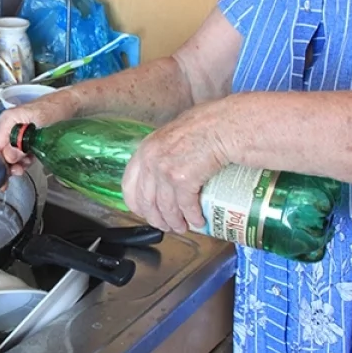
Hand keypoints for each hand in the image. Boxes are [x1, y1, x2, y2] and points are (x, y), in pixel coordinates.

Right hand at [0, 90, 79, 175]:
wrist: (70, 104)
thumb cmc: (56, 109)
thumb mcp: (39, 127)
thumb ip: (22, 143)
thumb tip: (8, 157)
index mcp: (8, 120)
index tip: (1, 177)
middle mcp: (8, 126)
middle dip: (2, 166)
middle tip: (9, 179)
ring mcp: (15, 131)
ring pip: (6, 153)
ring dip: (12, 164)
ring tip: (22, 169)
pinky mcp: (24, 137)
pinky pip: (16, 152)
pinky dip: (21, 160)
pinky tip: (28, 162)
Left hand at [121, 105, 227, 232]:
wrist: (223, 125)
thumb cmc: (205, 126)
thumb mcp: (172, 136)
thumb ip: (163, 152)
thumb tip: (163, 171)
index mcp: (145, 150)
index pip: (128, 186)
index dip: (136, 205)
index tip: (145, 212)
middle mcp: (150, 160)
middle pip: (146, 201)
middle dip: (157, 219)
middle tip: (166, 226)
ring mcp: (165, 170)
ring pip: (165, 208)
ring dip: (174, 222)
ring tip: (182, 227)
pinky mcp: (183, 179)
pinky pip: (185, 206)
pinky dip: (192, 217)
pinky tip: (197, 220)